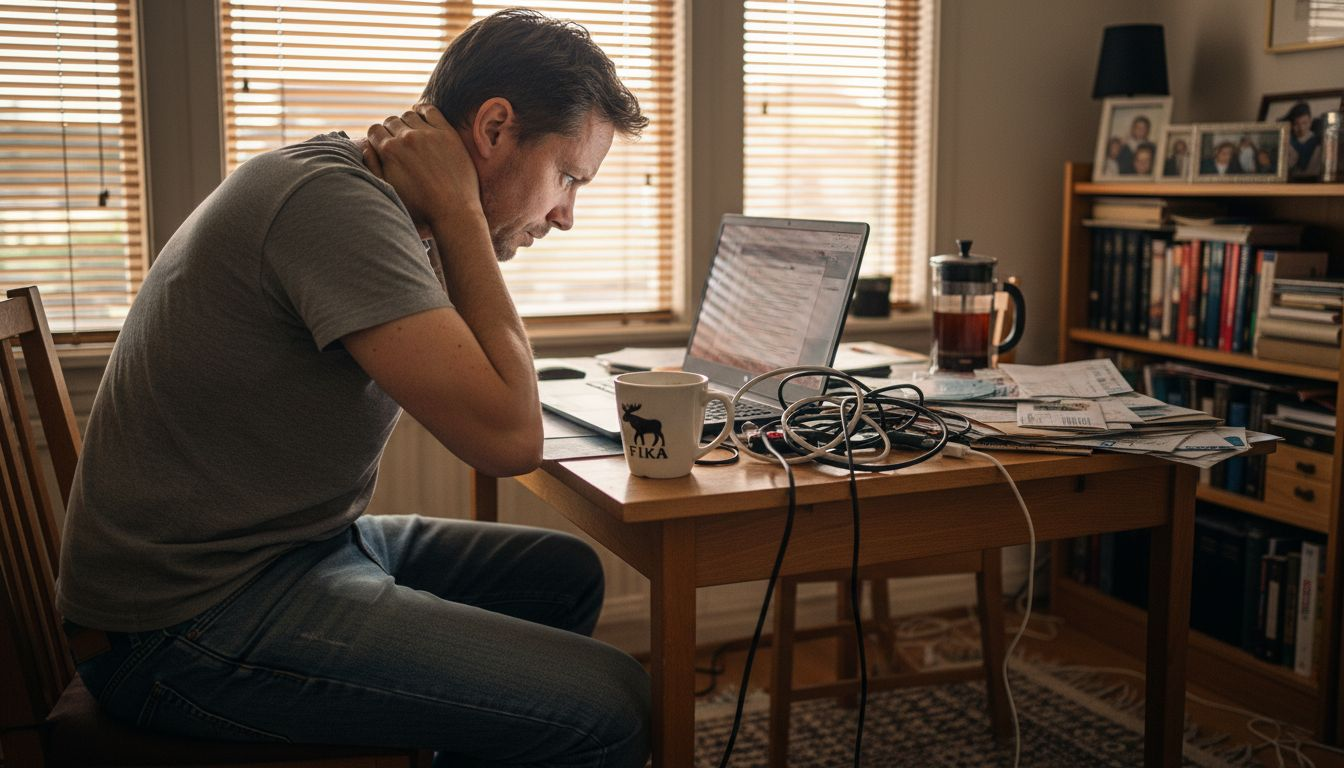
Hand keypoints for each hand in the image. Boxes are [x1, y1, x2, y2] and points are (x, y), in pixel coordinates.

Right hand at [365, 106, 482, 227]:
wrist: (453, 211)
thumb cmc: (419, 207)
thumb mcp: (388, 189)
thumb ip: (373, 165)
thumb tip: (365, 146)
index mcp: (389, 150)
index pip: (374, 130)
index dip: (376, 137)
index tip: (383, 144)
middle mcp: (406, 137)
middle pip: (391, 121)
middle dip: (391, 130)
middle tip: (399, 143)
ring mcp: (428, 133)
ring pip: (409, 114)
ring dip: (407, 121)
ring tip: (411, 134)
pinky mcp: (447, 133)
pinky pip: (431, 111)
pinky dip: (423, 110)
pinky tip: (422, 116)